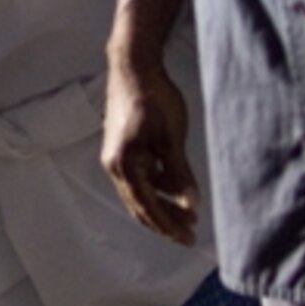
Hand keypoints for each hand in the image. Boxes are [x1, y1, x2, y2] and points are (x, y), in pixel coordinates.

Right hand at [102, 37, 198, 242]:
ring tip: (188, 212)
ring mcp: (114, 156)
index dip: (169, 226)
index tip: (188, 239)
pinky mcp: (120, 147)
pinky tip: (174, 186)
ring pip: (139, 192)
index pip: (148, 208)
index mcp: (125, 166)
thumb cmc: (153, 97)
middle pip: (140, 206)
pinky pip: (138, 176)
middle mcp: (114, 166)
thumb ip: (180, 173)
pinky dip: (156, 186)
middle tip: (190, 234)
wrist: (132, 66)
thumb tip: (190, 205)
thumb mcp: (172, 138)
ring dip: (162, 203)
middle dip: (165, 222)